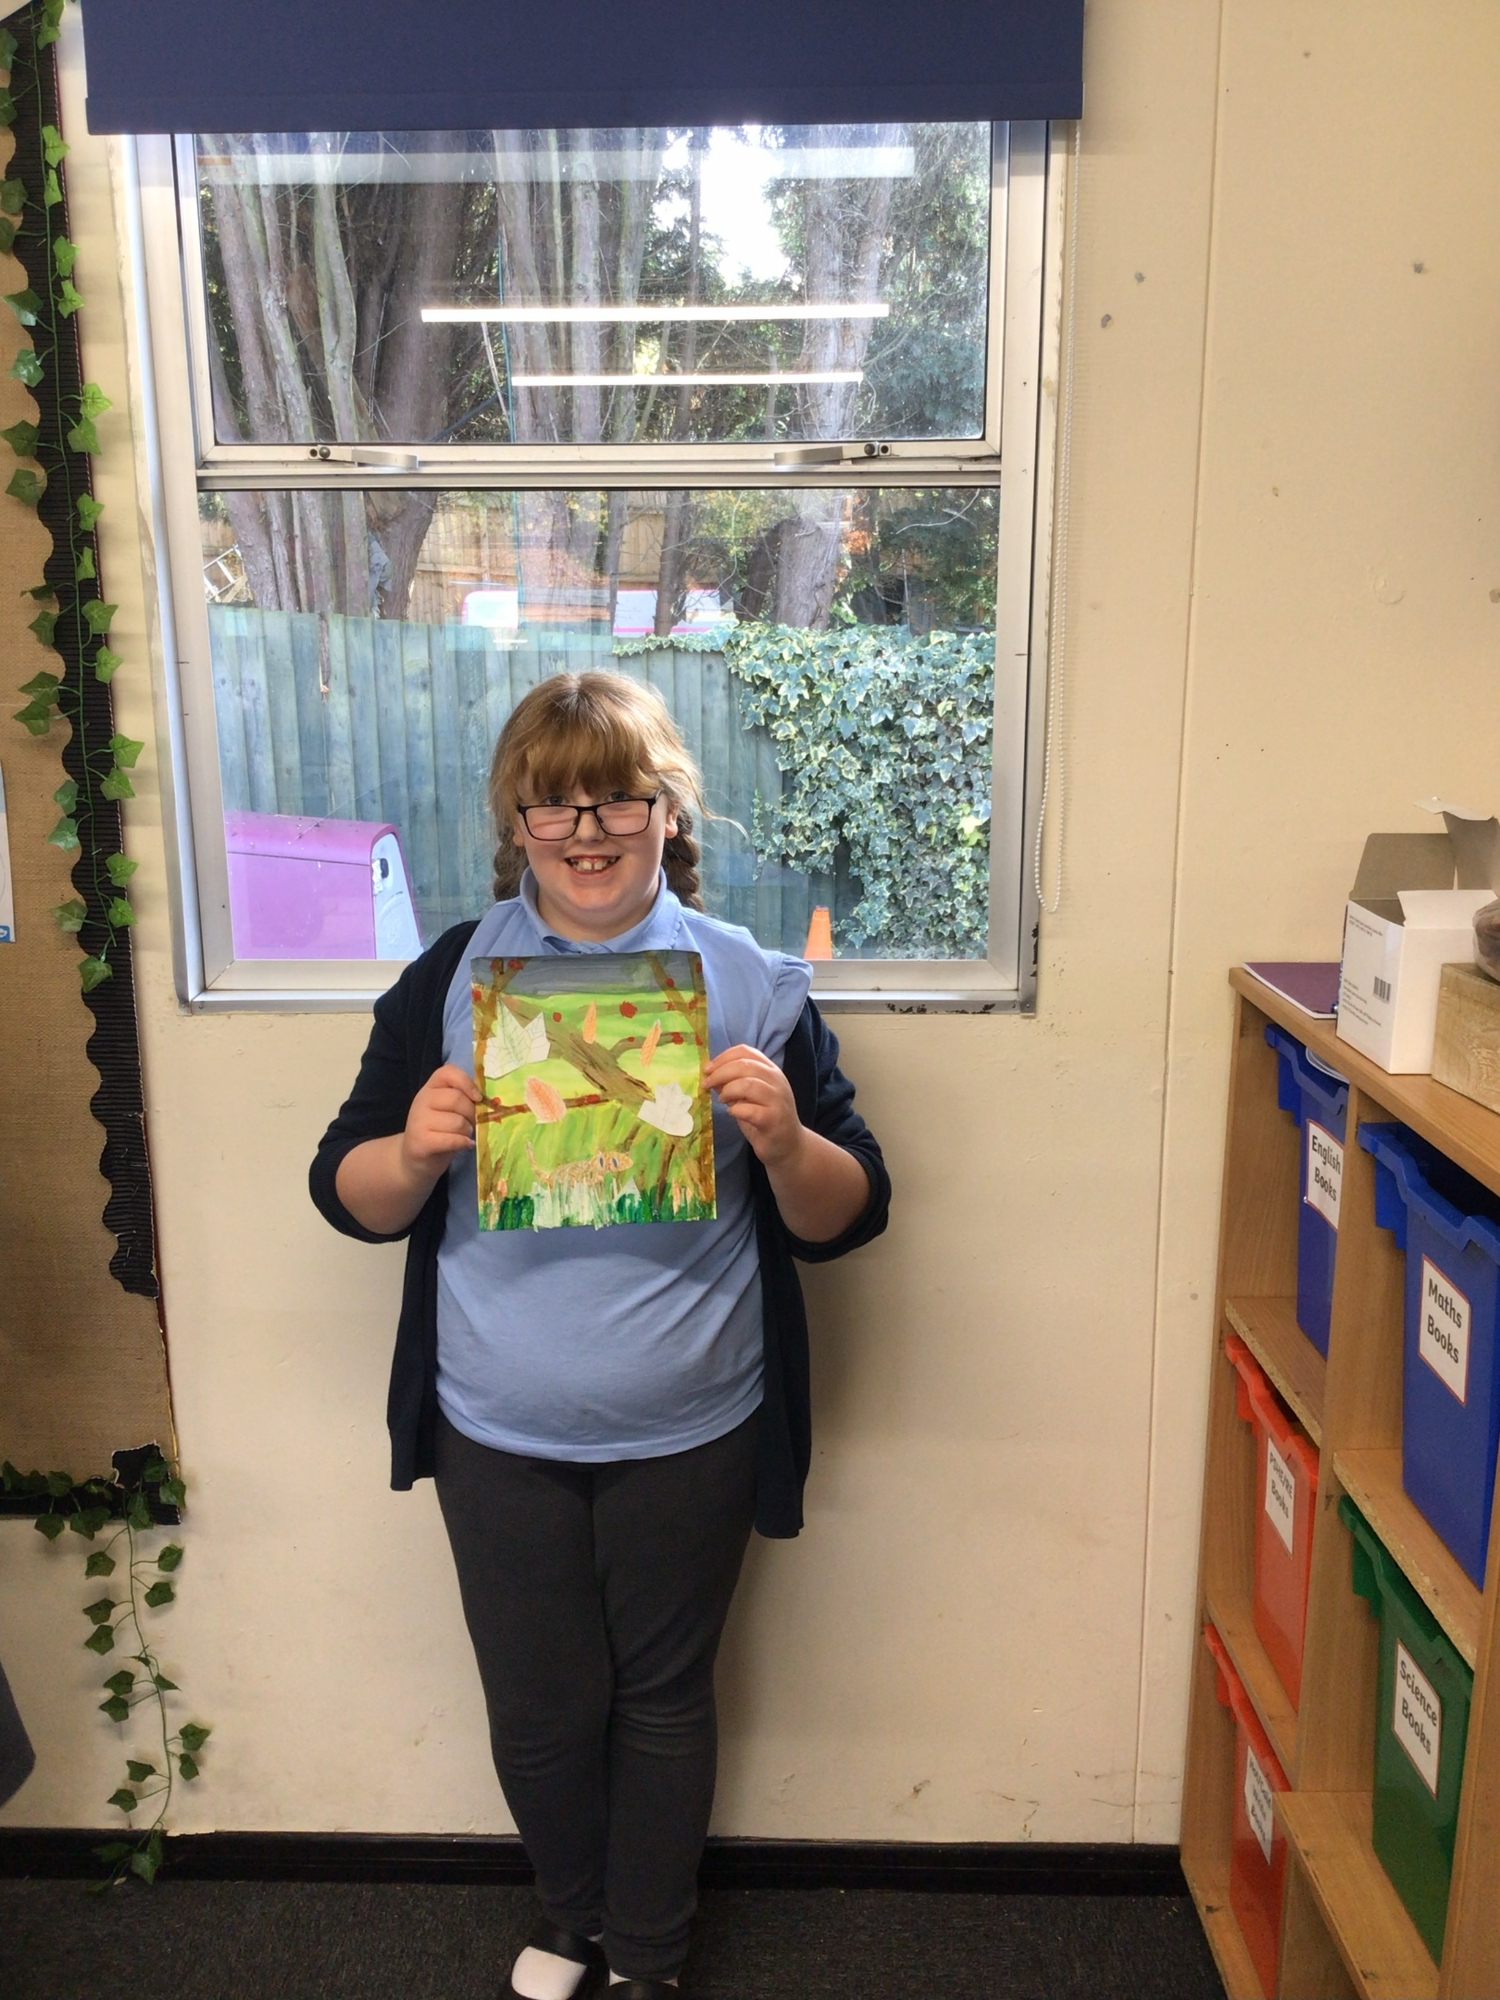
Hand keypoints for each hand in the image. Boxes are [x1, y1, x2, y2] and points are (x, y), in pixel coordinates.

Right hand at [401, 1062, 480, 1180]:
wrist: (414, 1159)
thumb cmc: (439, 1132)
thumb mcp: (448, 1110)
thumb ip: (463, 1099)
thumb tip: (489, 1102)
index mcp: (430, 1088)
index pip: (448, 1072)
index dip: (467, 1082)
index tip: (477, 1097)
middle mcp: (422, 1100)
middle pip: (457, 1099)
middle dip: (472, 1114)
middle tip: (472, 1123)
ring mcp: (419, 1121)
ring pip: (457, 1122)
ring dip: (468, 1131)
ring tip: (464, 1136)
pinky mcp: (421, 1141)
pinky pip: (452, 1139)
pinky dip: (464, 1143)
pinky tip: (465, 1145)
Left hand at [704, 1044, 804, 1171]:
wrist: (789, 1146)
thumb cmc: (765, 1118)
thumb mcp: (748, 1096)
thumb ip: (733, 1083)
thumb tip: (711, 1075)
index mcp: (771, 1070)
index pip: (746, 1051)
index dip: (723, 1057)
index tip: (708, 1069)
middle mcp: (777, 1081)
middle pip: (745, 1065)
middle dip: (720, 1073)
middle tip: (707, 1084)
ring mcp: (778, 1100)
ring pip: (748, 1084)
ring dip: (728, 1091)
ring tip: (722, 1100)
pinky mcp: (774, 1119)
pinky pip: (749, 1109)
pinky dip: (735, 1110)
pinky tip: (732, 1113)